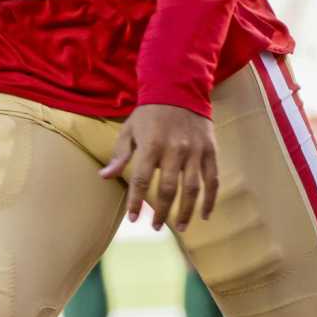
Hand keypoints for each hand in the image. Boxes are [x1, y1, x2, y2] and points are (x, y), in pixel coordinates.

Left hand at [100, 103, 218, 231]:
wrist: (179, 89)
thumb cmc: (149, 113)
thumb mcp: (129, 129)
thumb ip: (119, 155)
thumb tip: (104, 177)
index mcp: (151, 145)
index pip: (141, 180)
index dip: (137, 202)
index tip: (134, 219)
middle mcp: (174, 150)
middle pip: (168, 189)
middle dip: (162, 212)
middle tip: (157, 227)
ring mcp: (194, 151)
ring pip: (192, 189)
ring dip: (186, 212)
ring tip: (180, 227)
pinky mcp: (209, 151)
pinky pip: (212, 180)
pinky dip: (210, 200)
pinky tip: (205, 215)